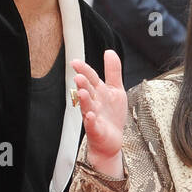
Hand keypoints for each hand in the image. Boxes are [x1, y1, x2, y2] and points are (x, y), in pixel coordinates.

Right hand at [74, 50, 126, 177]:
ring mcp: (94, 116)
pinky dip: (91, 120)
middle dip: (83, 84)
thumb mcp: (116, 89)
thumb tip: (109, 51)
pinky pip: (92, 125)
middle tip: (79, 76)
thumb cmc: (111, 115)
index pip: (90, 78)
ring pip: (87, 106)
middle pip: (87, 91)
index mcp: (98, 92)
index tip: (75, 62)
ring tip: (83, 92)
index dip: (84, 69)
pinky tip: (91, 116)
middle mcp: (94, 102)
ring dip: (84, 100)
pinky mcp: (96, 130)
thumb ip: (113, 71)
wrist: (112, 139)